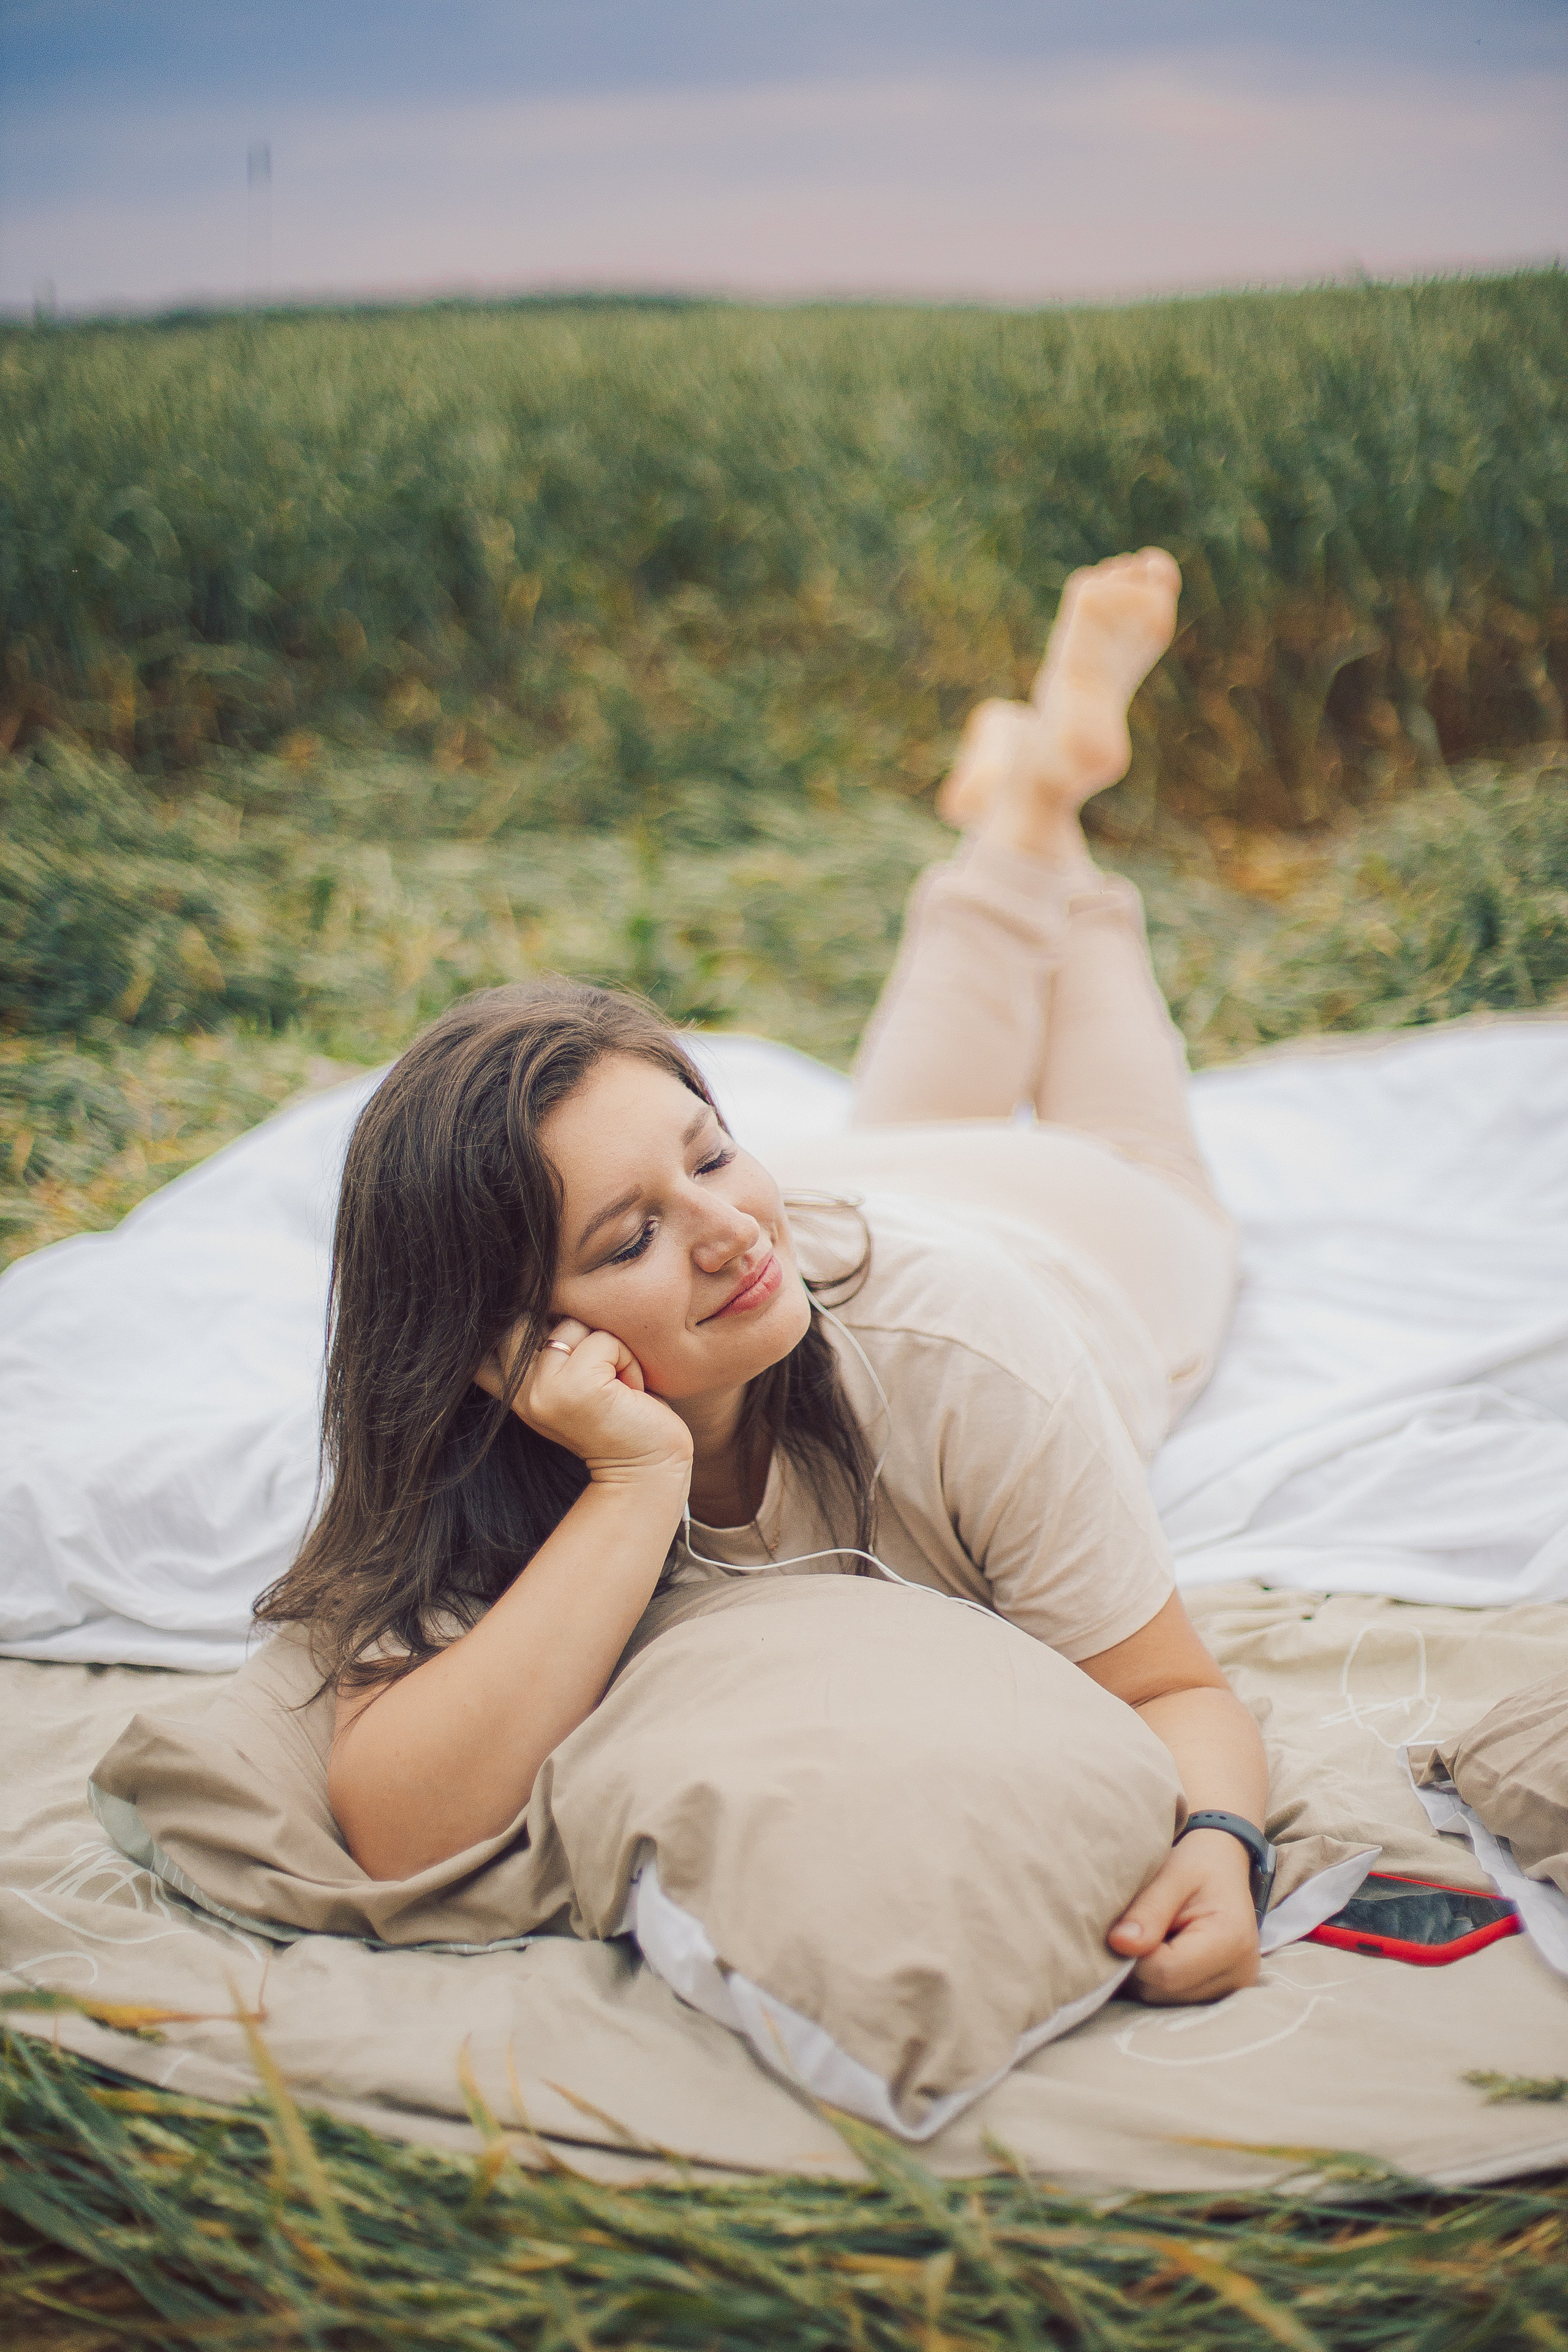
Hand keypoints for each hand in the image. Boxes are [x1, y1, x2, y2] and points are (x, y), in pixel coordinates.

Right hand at [475, 1317, 692, 1485]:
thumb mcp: (573, 1383)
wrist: (648, 1468)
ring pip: (572, 1325)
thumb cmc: (621, 1417)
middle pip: (525, 1317)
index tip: (537, 1314)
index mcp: (514, 1392)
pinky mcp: (577, 1388)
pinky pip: (604, 1341)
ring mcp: (545, 1391)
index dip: (513, 1315)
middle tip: (598, 1364)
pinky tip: (630, 1392)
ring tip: (617, 1385)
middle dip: (570, 1327)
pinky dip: (627, 1360)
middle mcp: (521, 1392)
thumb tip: (538, 1290)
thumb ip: (548, 1352)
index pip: (491, 1337)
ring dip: (608, 1348)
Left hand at [1107, 1828, 1261, 2003]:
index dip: (1135, 1954)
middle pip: (1164, 1991)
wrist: (1225, 1866)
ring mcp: (1232, 1990)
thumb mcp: (1172, 1874)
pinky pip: (1174, 2000)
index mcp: (1230, 1941)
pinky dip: (1158, 1979)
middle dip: (1138, 1964)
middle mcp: (1239, 1975)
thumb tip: (1119, 1944)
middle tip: (1138, 1928)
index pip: (1166, 1972)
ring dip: (1146, 1974)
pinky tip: (1161, 1950)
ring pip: (1164, 2001)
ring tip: (1153, 1936)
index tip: (1126, 1926)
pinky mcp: (1222, 1994)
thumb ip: (1148, 1911)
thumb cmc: (1198, 1864)